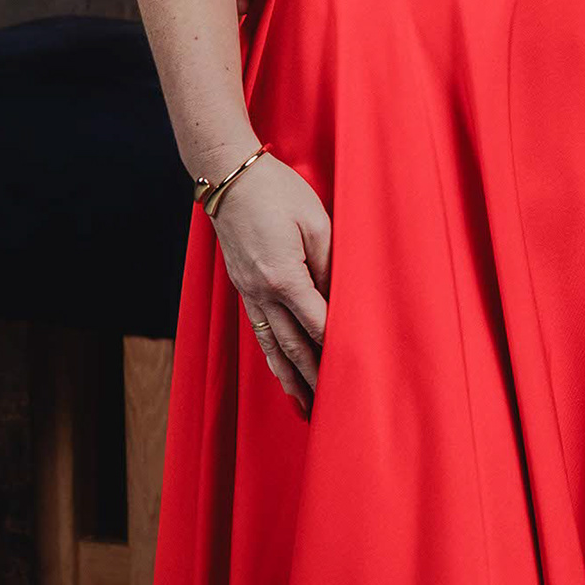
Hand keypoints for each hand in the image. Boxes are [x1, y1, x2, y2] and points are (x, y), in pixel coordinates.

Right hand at [208, 152, 330, 413]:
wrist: (229, 176)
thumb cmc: (277, 191)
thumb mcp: (316, 222)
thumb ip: (330, 264)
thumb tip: (342, 299)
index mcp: (283, 276)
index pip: (317, 324)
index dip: (336, 349)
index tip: (356, 371)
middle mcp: (261, 292)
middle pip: (292, 345)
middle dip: (312, 378)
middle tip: (331, 408)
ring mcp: (247, 291)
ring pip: (270, 344)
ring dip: (289, 376)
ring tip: (303, 404)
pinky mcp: (242, 286)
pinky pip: (257, 330)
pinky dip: (270, 355)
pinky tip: (279, 368)